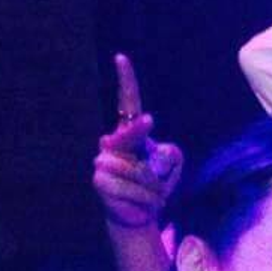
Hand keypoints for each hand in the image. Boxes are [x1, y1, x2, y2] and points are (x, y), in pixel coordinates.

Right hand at [93, 53, 183, 229]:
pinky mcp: (100, 181)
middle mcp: (112, 143)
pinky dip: (146, 197)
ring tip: (152, 192)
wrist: (140, 213)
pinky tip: (145, 202)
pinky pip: (132, 187)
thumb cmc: (155, 183)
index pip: (127, 104)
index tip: (121, 58)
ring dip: (153, 184)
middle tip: (149, 121)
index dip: (125, 81)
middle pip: (129, 132)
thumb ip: (169, 154)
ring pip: (137, 168)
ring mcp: (103, 161)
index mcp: (130, 134)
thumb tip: (151, 154)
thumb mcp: (171, 164)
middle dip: (139, 130)